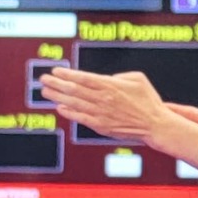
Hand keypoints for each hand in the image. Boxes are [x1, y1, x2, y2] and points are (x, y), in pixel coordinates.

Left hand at [40, 68, 169, 143]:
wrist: (154, 124)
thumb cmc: (148, 100)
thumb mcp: (138, 79)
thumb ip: (120, 75)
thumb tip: (107, 78)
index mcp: (110, 85)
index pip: (83, 78)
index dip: (67, 74)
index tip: (55, 71)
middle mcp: (103, 99)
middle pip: (74, 90)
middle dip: (57, 83)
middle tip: (43, 79)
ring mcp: (100, 113)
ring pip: (74, 103)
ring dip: (57, 96)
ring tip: (46, 91)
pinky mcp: (101, 126)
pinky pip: (80, 118)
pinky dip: (69, 113)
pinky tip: (59, 107)